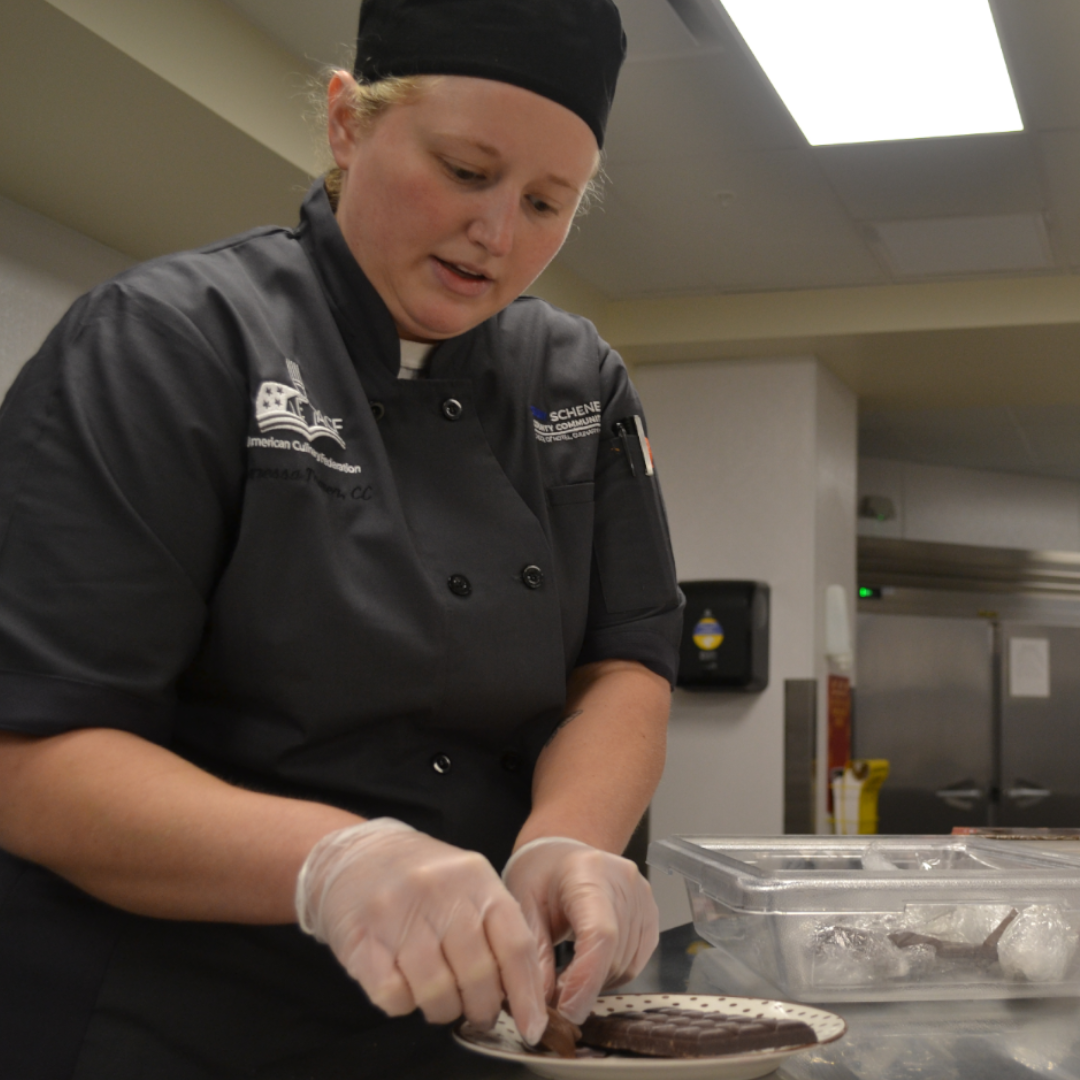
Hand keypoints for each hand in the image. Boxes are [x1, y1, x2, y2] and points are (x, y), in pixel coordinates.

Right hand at [295, 818, 547, 1043]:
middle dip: (482, 1007)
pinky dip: (404, 1003)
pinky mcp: (362, 939)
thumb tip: (521, 989)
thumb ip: (494, 926)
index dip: (526, 994)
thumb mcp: (467, 881)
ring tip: (441, 999)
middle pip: (478, 975)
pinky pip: (394, 996)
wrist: (356, 851)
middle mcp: (440, 892)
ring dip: (443, 1009)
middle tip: (477, 1011)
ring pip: (437, 992)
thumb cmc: (420, 876)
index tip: (532, 1025)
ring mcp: (398, 914)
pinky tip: (405, 984)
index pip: (514, 944)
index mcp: (475, 877)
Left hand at [502, 837, 658, 1023]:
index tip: (566, 1010)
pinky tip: (588, 965)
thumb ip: (533, 953)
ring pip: (626, 964)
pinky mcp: (651, 913)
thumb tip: (541, 1004)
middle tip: (553, 994)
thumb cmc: (540, 874)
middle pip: (614, 954)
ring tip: (567, 975)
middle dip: (584, 985)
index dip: (586, 979)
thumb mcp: (523, 906)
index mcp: (588, 873)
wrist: (562, 852)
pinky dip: (611, 973)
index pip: (600, 934)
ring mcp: (643, 897)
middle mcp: (624, 882)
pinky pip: (636, 961)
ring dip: (596, 982)